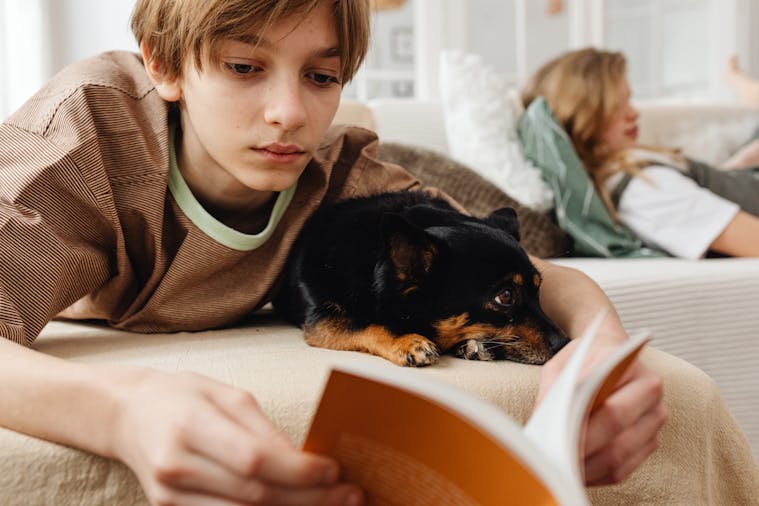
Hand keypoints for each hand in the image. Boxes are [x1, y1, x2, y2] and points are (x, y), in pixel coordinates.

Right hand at [109, 368, 362, 504]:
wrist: (128, 415)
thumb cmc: (184, 396)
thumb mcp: (228, 396)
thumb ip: (263, 431)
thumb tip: (305, 461)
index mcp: (191, 426)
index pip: (254, 459)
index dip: (299, 471)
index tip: (335, 471)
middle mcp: (177, 466)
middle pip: (255, 495)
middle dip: (309, 498)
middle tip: (350, 496)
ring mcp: (169, 496)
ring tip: (333, 504)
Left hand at [537, 338, 666, 485]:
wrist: (609, 351)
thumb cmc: (582, 360)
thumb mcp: (562, 365)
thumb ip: (554, 390)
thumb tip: (543, 424)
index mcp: (630, 367)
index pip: (611, 409)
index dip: (585, 431)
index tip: (559, 444)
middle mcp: (649, 392)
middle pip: (616, 434)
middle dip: (582, 451)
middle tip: (555, 460)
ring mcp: (653, 419)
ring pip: (620, 456)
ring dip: (587, 468)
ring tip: (559, 470)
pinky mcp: (650, 440)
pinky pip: (623, 468)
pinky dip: (596, 475)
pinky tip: (574, 472)